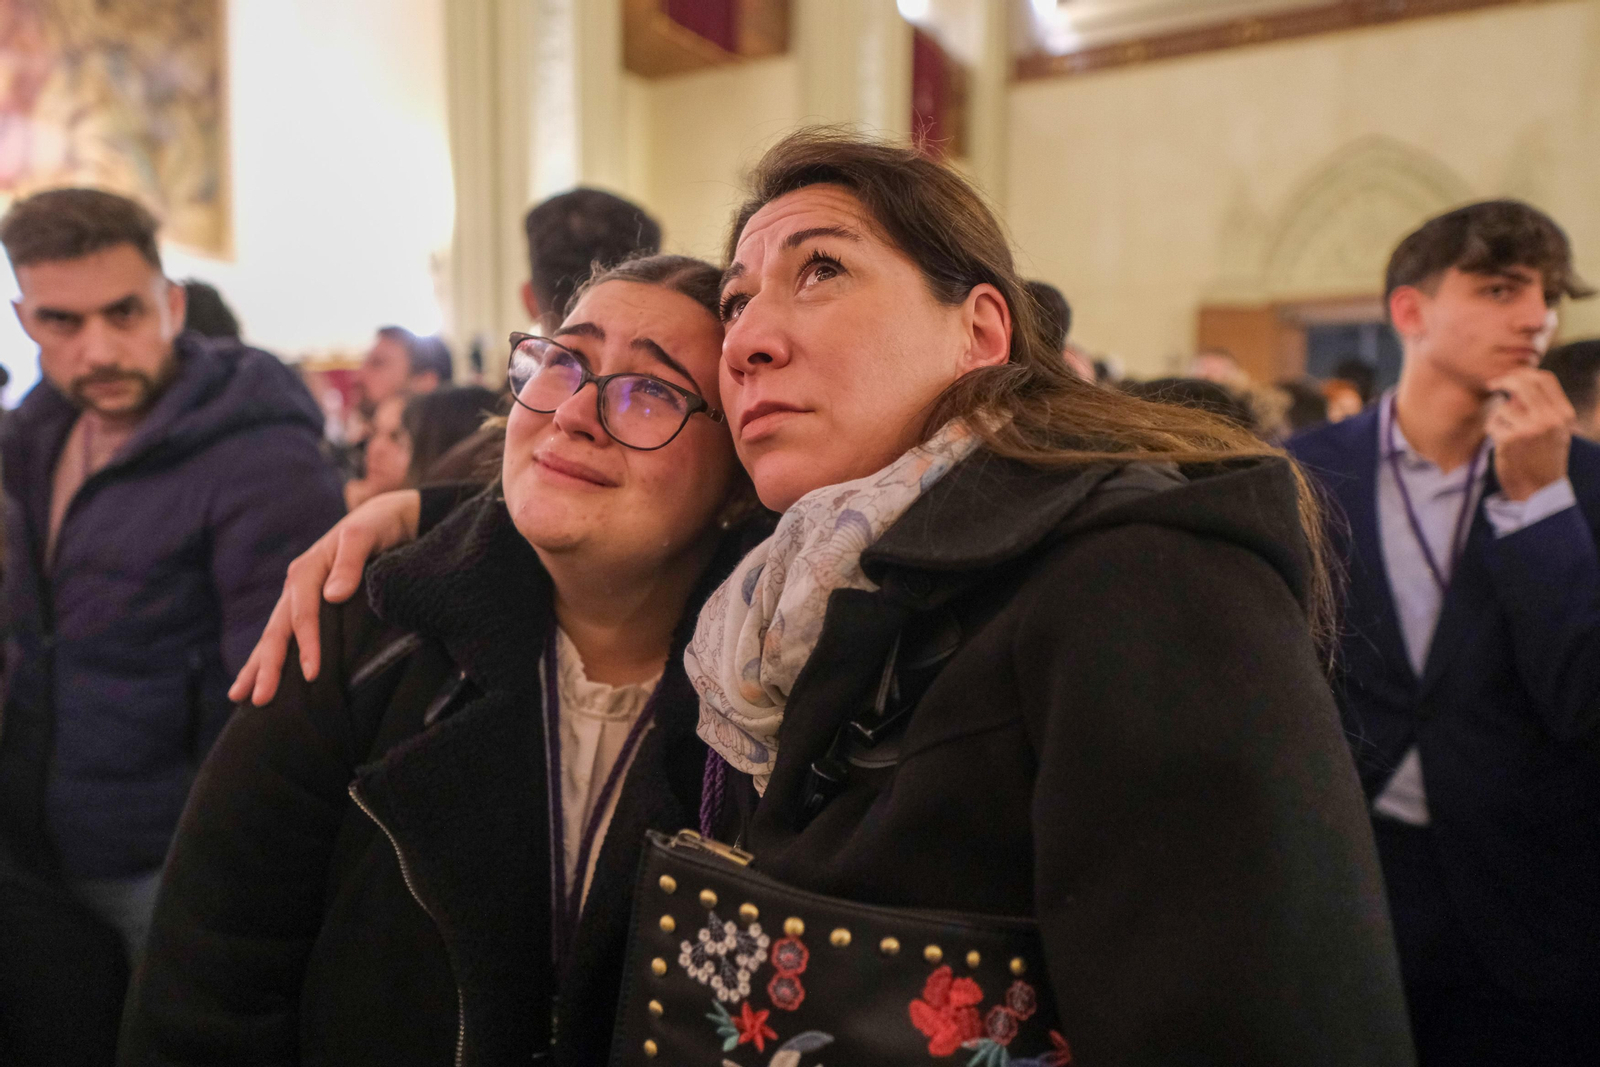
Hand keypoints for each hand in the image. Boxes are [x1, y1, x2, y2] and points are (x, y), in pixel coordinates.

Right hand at [228, 489, 422, 705]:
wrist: (386, 518)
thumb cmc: (379, 527)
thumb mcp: (367, 536)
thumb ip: (350, 562)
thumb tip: (334, 595)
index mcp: (307, 570)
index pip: (303, 614)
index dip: (306, 644)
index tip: (311, 674)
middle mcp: (296, 585)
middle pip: (277, 630)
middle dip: (267, 665)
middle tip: (259, 699)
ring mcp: (299, 596)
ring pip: (274, 635)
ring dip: (259, 665)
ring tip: (241, 696)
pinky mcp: (308, 604)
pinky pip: (286, 633)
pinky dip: (272, 655)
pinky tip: (261, 676)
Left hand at [1487, 367, 1574, 501]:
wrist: (1539, 491)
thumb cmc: (1543, 459)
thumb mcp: (1555, 431)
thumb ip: (1543, 407)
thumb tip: (1519, 381)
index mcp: (1563, 414)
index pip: (1546, 379)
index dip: (1524, 373)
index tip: (1510, 376)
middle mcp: (1549, 419)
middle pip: (1523, 383)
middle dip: (1504, 381)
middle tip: (1491, 384)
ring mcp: (1530, 429)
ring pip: (1503, 407)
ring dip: (1499, 419)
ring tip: (1508, 437)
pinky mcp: (1510, 440)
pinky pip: (1492, 424)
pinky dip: (1492, 432)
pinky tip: (1503, 446)